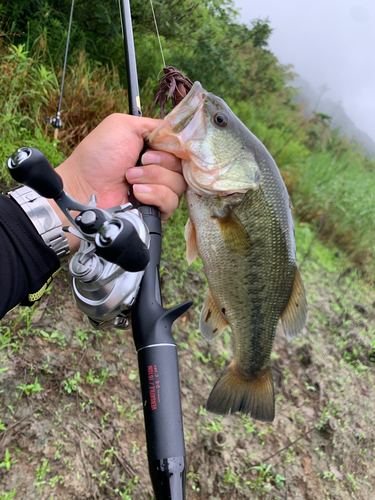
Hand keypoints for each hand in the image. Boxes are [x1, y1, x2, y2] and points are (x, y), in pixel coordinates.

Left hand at [51, 114, 186, 251]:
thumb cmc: (99, 156)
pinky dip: (154, 195)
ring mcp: (159, 190)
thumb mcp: (124, 125)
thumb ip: (155, 125)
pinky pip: (171, 202)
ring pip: (179, 184)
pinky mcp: (157, 210)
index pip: (181, 147)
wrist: (85, 188)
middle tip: (138, 162)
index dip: (174, 147)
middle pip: (183, 165)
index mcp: (154, 148)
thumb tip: (179, 133)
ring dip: (153, 178)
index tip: (154, 147)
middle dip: (159, 162)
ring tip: (130, 179)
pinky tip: (136, 193)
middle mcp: (160, 168)